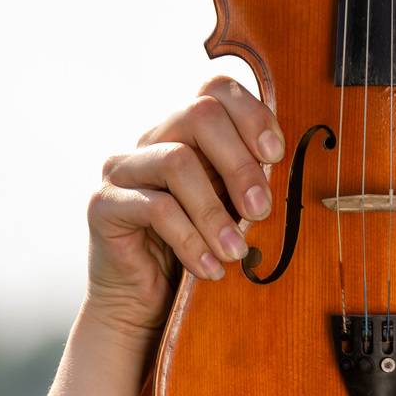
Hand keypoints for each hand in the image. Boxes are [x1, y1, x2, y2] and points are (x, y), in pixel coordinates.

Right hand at [83, 76, 283, 341]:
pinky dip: (190, 240)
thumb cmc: (203, 251)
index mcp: (190, 135)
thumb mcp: (236, 212)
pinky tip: (210, 268)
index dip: (252, 114)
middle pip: (199, 114)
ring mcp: (124, 169)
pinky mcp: (104, 204)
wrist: (149, 305)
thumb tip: (291, 171)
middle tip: (262, 211)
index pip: (217, 90)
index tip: (277, 155)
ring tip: (237, 252)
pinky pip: (155, 208)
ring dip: (215, 212)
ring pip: (177, 161)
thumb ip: (253, 184)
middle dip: (240, 164)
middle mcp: (154, 141)